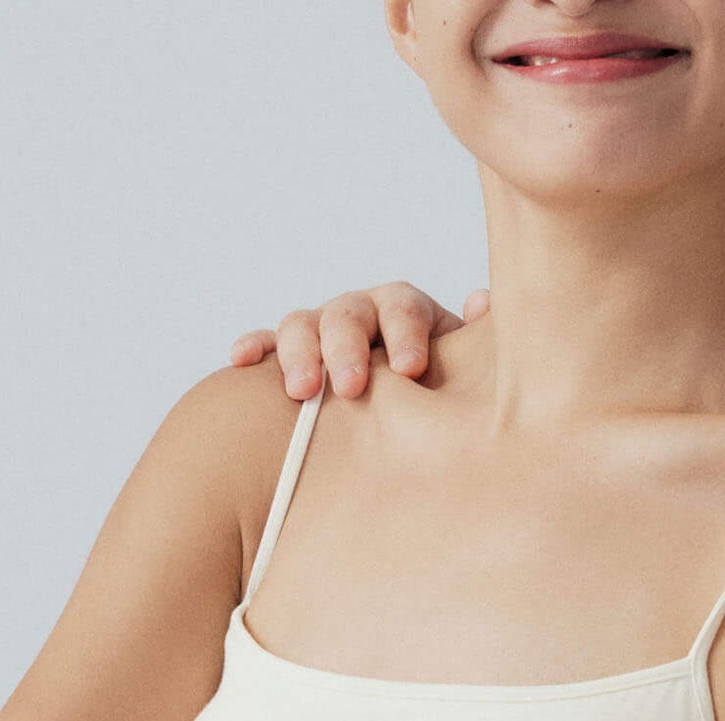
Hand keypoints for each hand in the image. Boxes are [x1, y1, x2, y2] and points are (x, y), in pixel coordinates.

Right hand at [229, 284, 488, 400]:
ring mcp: (322, 330)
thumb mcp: (466, 369)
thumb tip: (483, 303)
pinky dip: (254, 347)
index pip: (402, 308)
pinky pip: (266, 343)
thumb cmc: (442, 393)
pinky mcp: (291, 355)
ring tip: (302, 392)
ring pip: (303, 324)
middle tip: (352, 387)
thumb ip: (476, 341)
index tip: (409, 370)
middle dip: (347, 349)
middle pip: (347, 315)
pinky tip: (240, 360)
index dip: (404, 334)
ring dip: (299, 353)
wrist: (410, 413)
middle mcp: (361, 313)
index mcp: (405, 312)